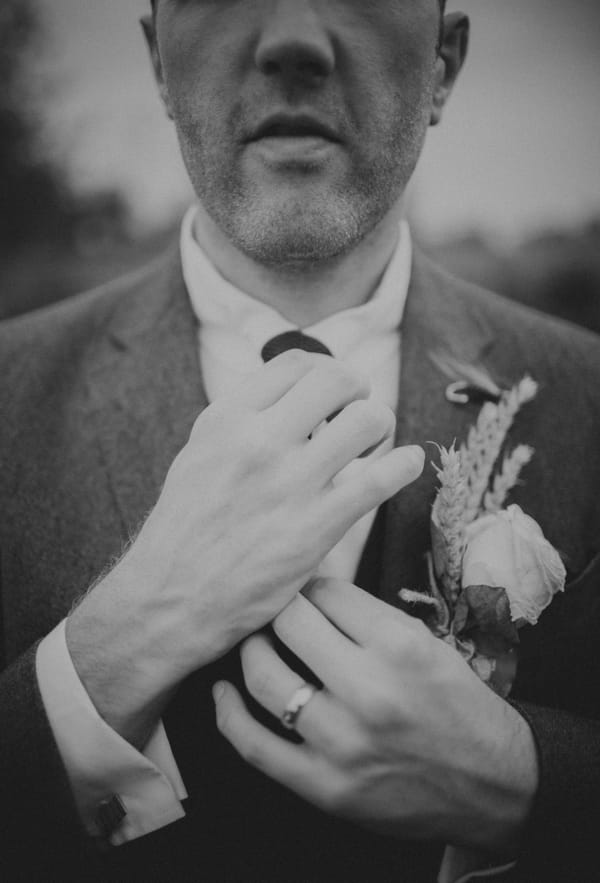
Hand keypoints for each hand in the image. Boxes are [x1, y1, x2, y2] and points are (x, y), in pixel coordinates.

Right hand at [67, 352, 423, 746]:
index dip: (328, 369)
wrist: (170, 597)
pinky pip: (379, 480)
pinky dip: (404, 465)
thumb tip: (292, 393)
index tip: (335, 391)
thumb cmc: (186, 527)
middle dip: (359, 391)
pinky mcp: (314, 528)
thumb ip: (242, 419)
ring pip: (367, 420)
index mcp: (227, 419)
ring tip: (371, 446)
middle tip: (357, 413)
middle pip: (338, 379)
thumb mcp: (200, 453)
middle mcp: (258, 442)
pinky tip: (407, 464)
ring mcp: (288, 484)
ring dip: (381, 426)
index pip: (297, 364)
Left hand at [214, 578, 538, 853]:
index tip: (308, 594)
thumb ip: (367, 616)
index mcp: (399, 646)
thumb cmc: (458, 705)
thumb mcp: (426, 643)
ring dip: (252, 653)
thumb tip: (309, 588)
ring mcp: (343, 743)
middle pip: (289, 624)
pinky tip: (223, 693)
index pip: (325, 592)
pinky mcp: (326, 787)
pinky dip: (229, 715)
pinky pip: (255, 745)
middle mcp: (369, 691)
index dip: (311, 587)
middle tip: (280, 613)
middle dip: (281, 611)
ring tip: (257, 645)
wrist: (493, 784)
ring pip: (264, 678)